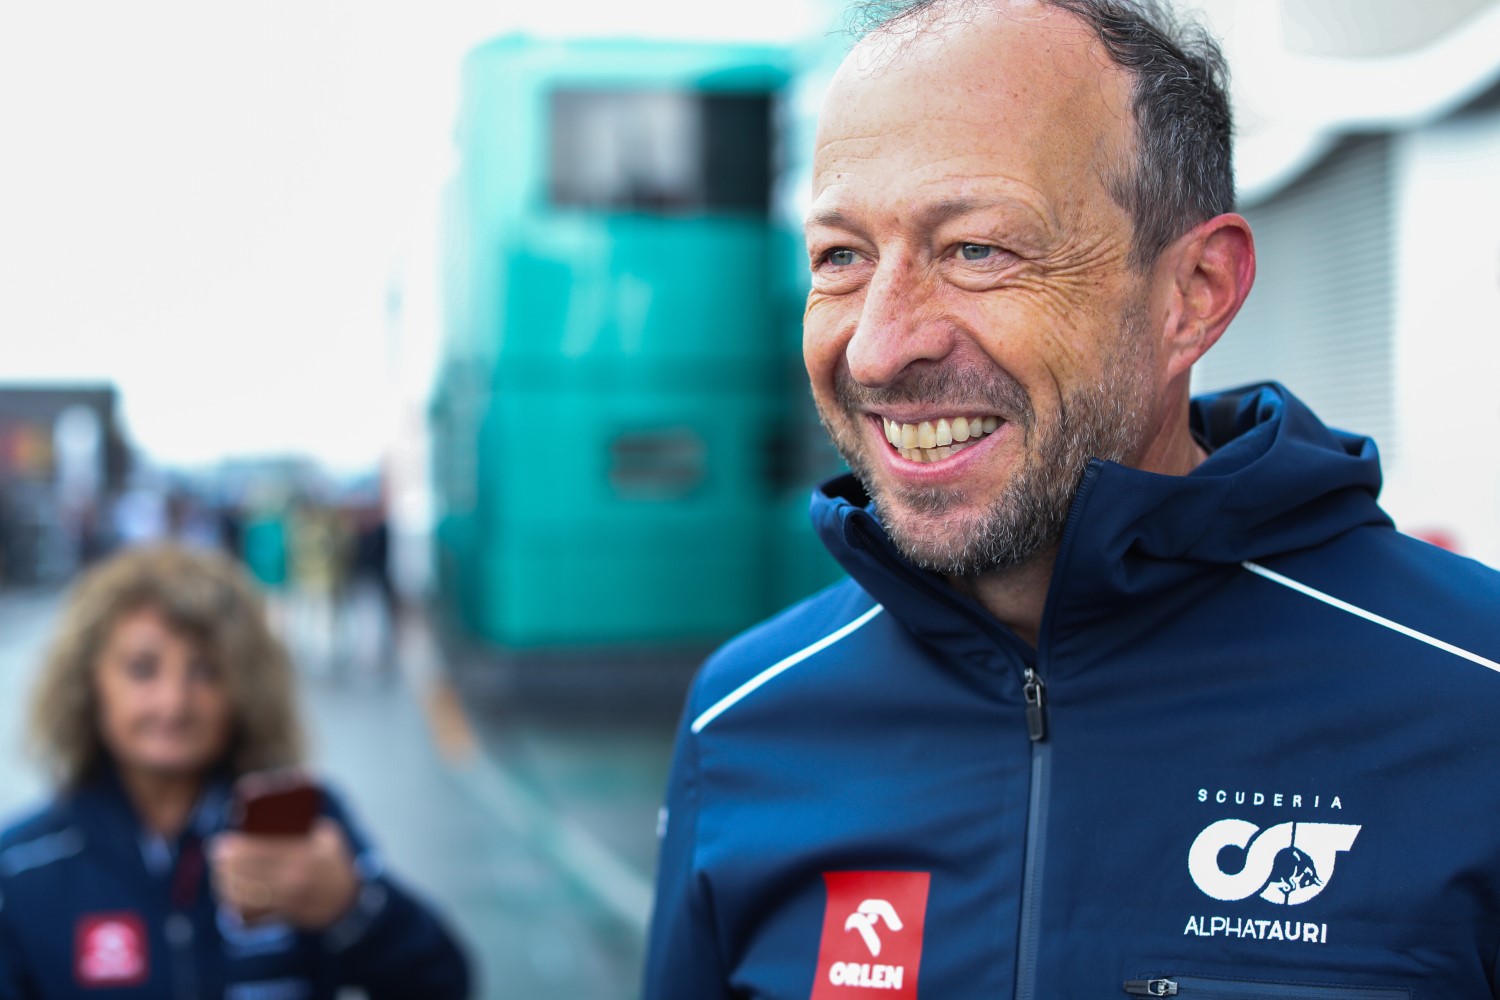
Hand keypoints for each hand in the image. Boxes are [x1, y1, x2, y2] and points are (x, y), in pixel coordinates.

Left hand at [209, 817, 360, 929]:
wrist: (348, 901)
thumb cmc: (334, 862)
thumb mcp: (328, 837)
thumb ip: (305, 825)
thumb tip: (270, 814)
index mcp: (304, 855)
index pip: (261, 851)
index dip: (236, 848)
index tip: (223, 843)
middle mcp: (295, 879)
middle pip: (247, 873)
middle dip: (225, 864)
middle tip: (216, 855)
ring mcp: (289, 900)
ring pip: (245, 895)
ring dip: (225, 884)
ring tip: (218, 874)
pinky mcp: (284, 915)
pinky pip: (252, 913)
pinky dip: (235, 905)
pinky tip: (228, 895)